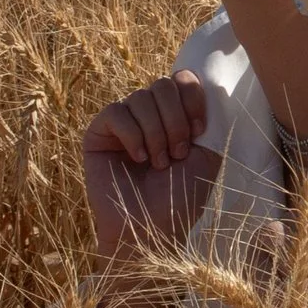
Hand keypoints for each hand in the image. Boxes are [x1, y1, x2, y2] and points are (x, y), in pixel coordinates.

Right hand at [83, 70, 221, 264]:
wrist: (151, 228)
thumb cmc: (181, 196)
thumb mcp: (208, 155)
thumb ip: (209, 120)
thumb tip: (205, 85)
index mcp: (174, 116)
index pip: (182, 80)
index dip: (192, 98)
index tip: (199, 130)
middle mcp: (148, 115)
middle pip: (162, 85)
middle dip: (176, 120)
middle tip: (178, 153)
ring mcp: (122, 123)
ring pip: (141, 97)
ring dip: (156, 133)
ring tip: (158, 162)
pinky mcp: (98, 133)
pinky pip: (116, 112)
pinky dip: (133, 135)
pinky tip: (138, 158)